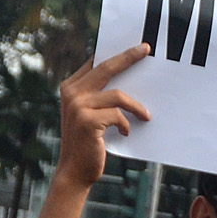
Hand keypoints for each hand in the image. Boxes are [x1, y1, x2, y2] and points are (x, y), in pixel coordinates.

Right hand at [53, 45, 154, 192]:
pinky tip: (126, 133)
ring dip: (136, 107)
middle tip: (146, 50)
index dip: (115, 54)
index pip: (95, 63)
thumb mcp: (88, 115)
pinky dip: (126, 124)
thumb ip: (98, 96)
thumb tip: (126, 79)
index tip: (135, 47)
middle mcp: (72, 93)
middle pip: (106, 68)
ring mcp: (78, 106)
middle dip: (128, 57)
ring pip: (118, 95)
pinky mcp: (88, 121)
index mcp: (71, 87)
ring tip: (146, 116)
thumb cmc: (88, 143)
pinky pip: (118, 115)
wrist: (75, 171)